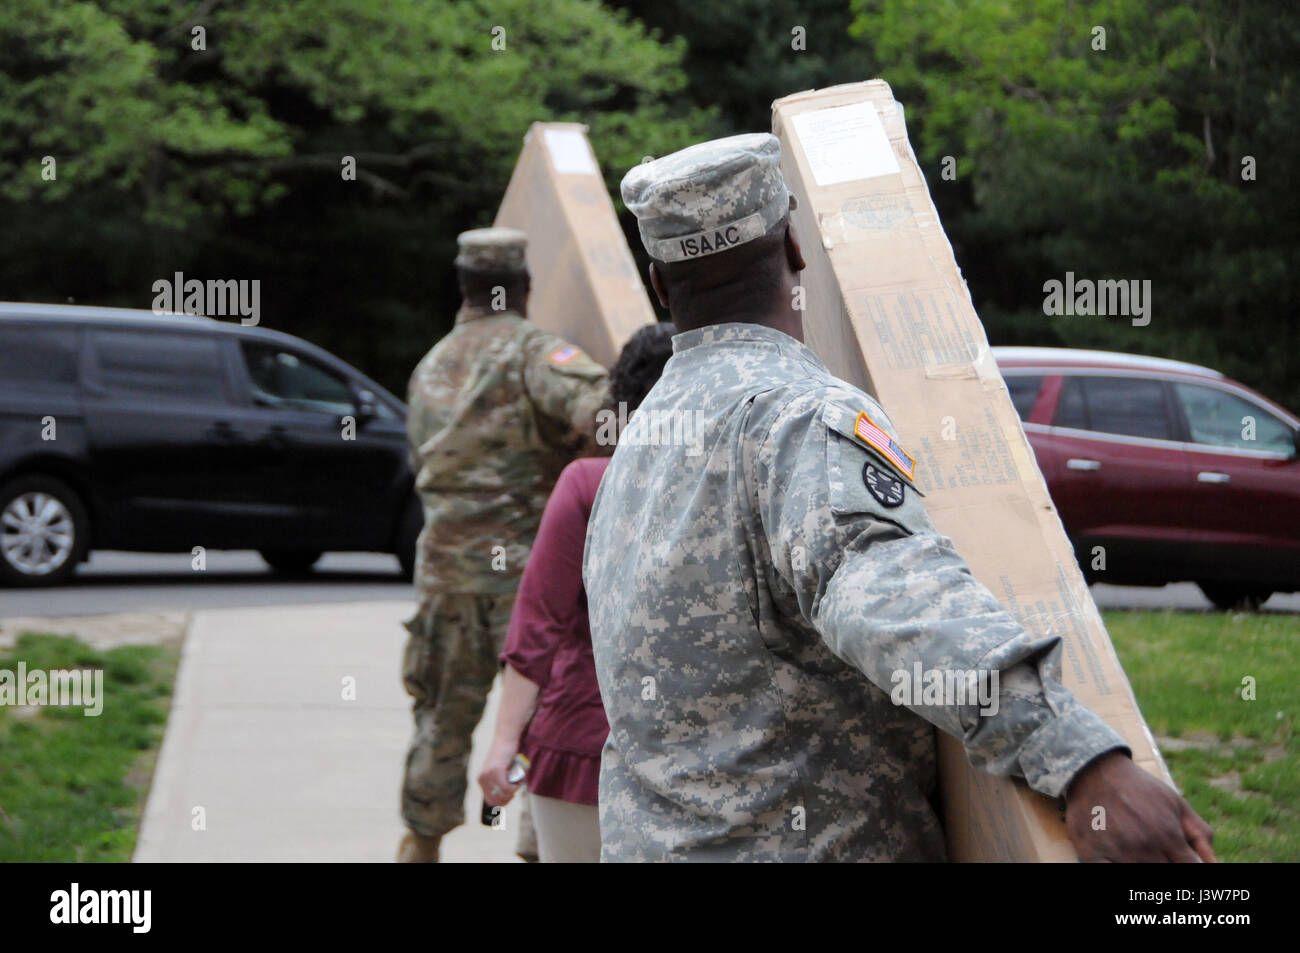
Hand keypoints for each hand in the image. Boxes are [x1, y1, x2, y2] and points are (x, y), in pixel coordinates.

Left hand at [477, 743, 521, 807]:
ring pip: (503, 794)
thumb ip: (498, 782)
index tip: (511, 796)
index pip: (490, 800)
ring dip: (513, 791)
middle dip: (508, 798)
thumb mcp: (499, 771)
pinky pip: (507, 787)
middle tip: (515, 788)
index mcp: (481, 780)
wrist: (506, 739)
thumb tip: (502, 800)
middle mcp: (482, 778)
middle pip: (496, 800)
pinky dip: (515, 786)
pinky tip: (519, 780)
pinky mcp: (497, 771)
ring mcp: (489, 775)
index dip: (502, 802)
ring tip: (518, 781)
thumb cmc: (506, 754)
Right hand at [1065, 751, 1215, 861]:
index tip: (1180, 860)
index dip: (1189, 868)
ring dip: (1142, 865)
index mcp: (1168, 835)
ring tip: (1138, 851)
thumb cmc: (1139, 788)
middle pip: (1166, 875)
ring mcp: (1117, 851)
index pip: (1191, 870)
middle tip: (1157, 853)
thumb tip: (1214, 864)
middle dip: (1166, 865)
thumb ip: (1200, 834)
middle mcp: (1145, 846)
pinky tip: (1117, 858)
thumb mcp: (1176, 803)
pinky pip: (1108, 874)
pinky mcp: (1092, 854)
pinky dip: (1114, 867)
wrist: (1094, 770)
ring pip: (1139, 875)